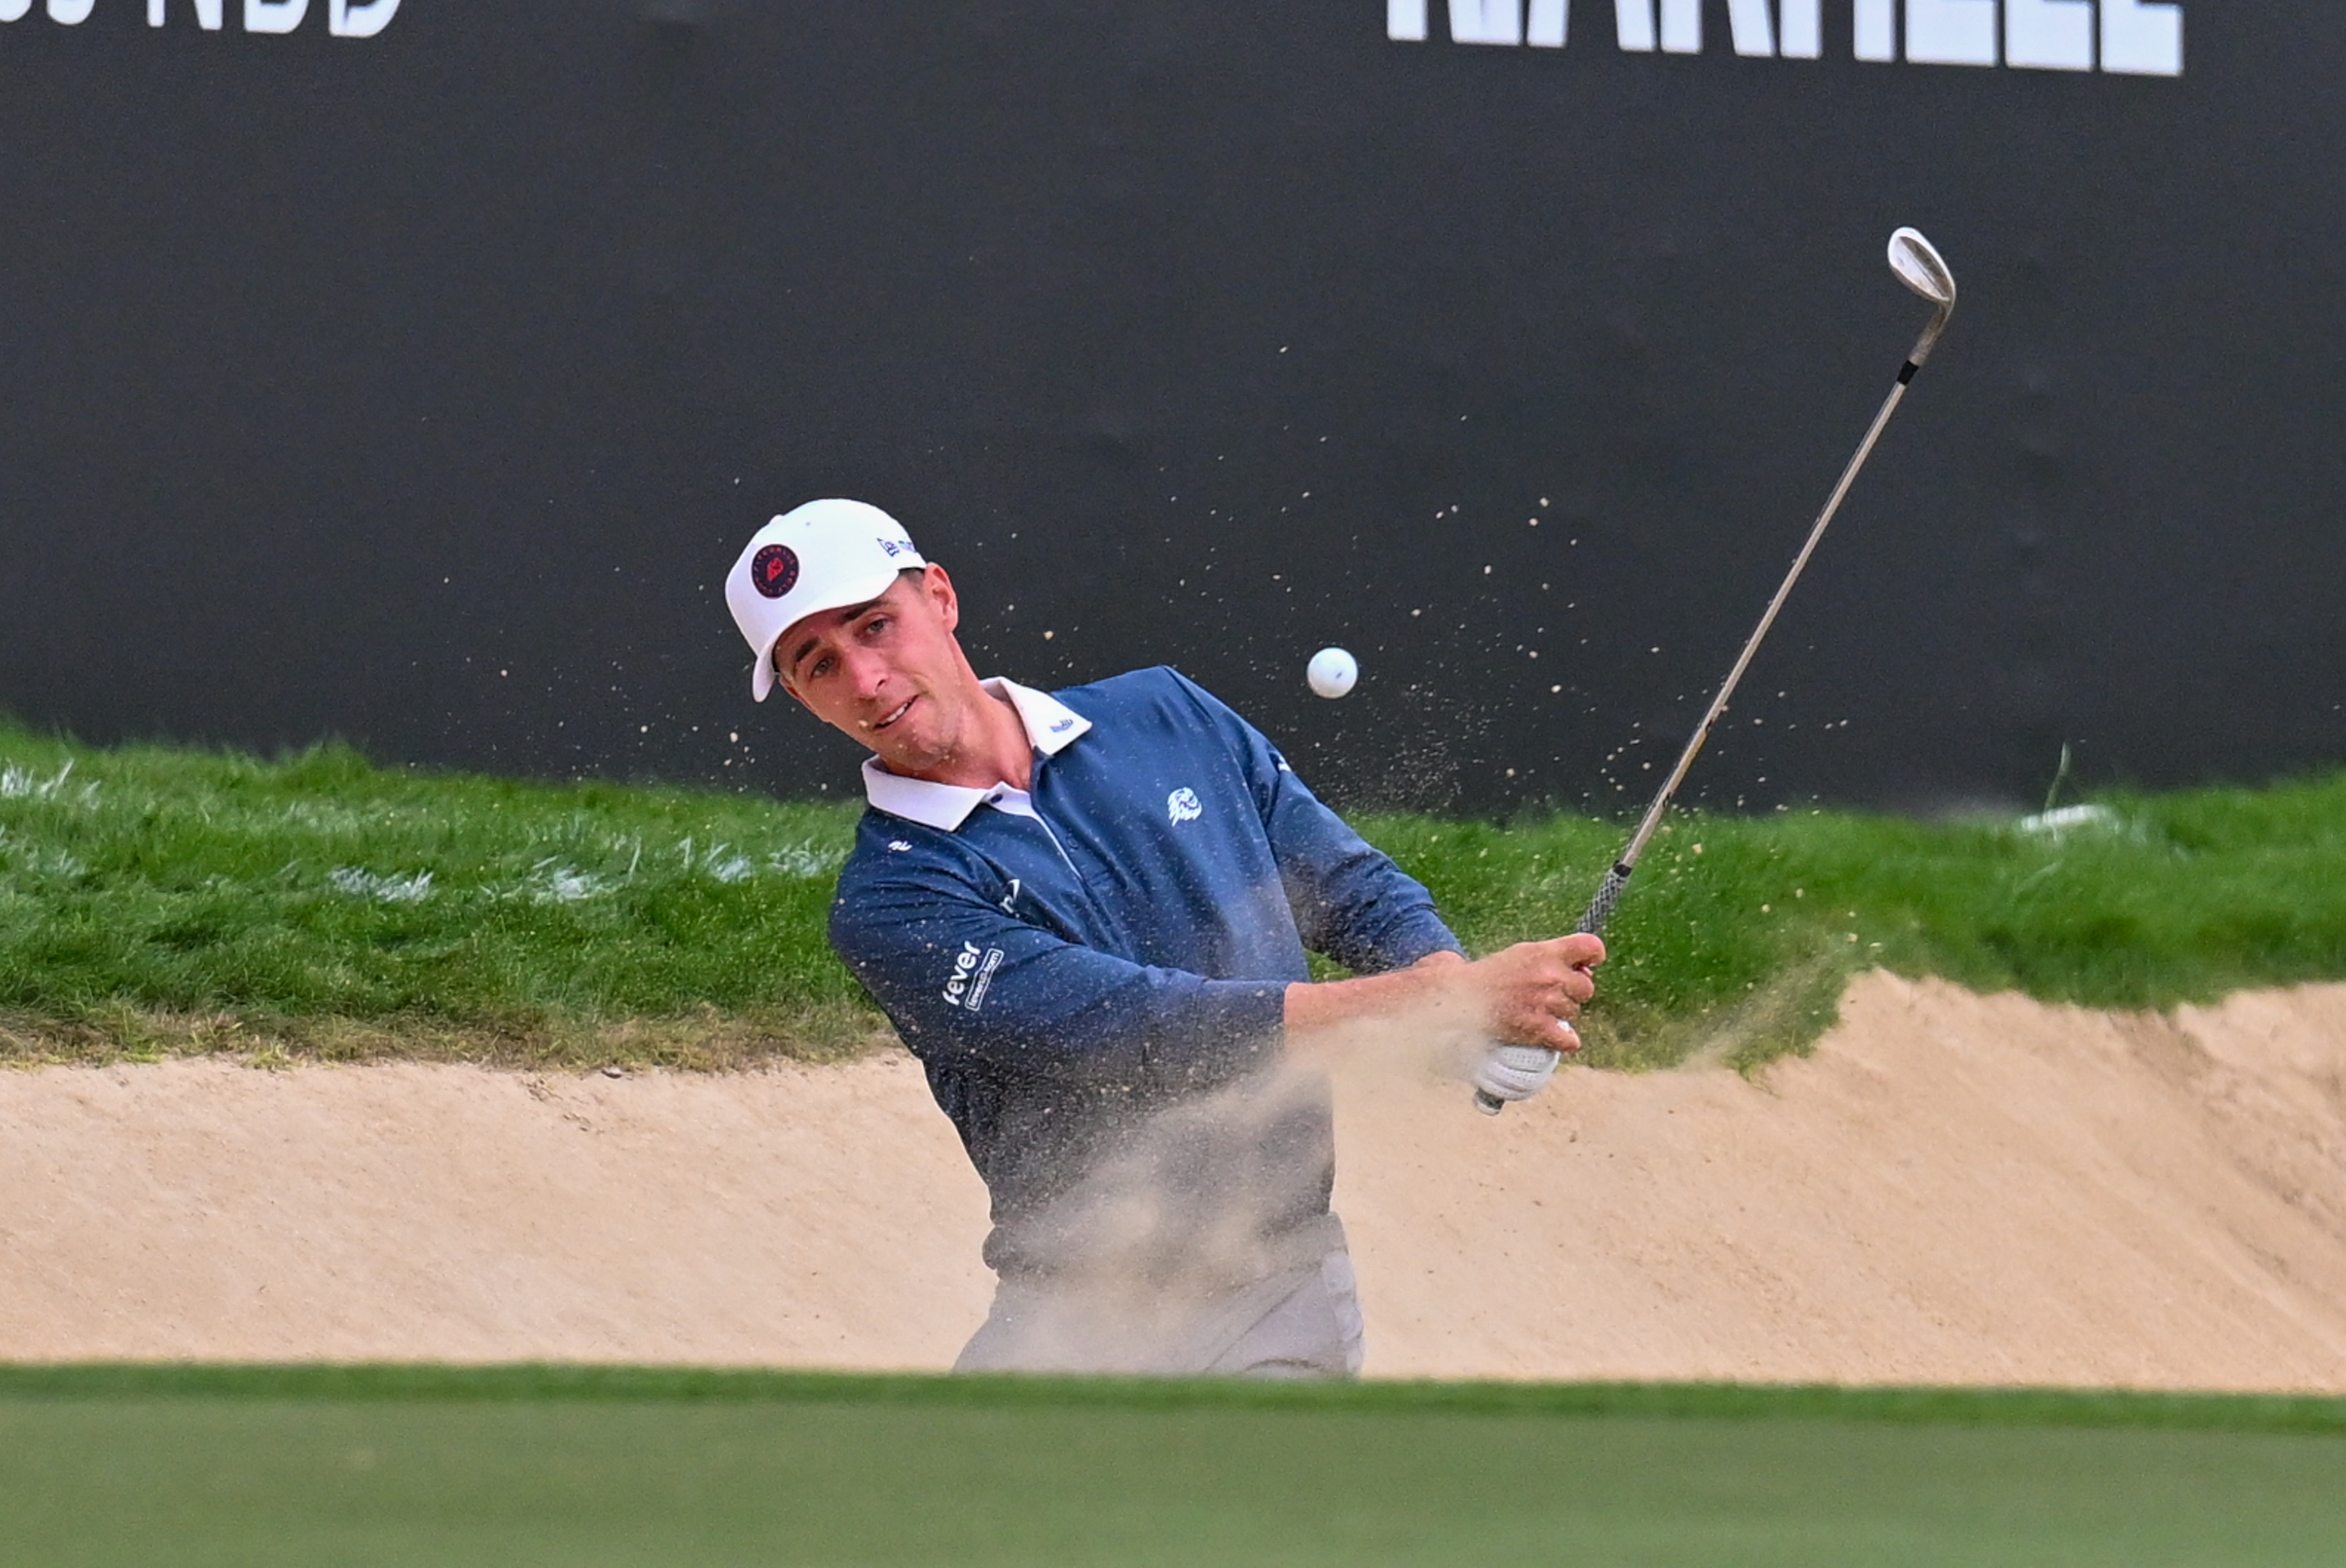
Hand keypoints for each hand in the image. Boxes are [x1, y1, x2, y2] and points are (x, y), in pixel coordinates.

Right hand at [1456, 934, 1604, 1051]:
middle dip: (1572, 992)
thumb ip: (1552, 956)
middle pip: (1586, 987)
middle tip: (1550, 994)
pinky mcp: (1538, 1028)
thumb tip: (1585, 970)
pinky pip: (1569, 1039)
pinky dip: (1563, 1041)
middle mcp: (1550, 975)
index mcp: (1546, 952)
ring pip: (1574, 1013)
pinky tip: (1552, 1036)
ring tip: (1537, 1011)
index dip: (1594, 956)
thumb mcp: (1522, 953)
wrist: (1461, 997)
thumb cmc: (1490, 975)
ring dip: (1561, 1015)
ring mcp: (1546, 1003)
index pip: (1591, 947)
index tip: (1586, 965)